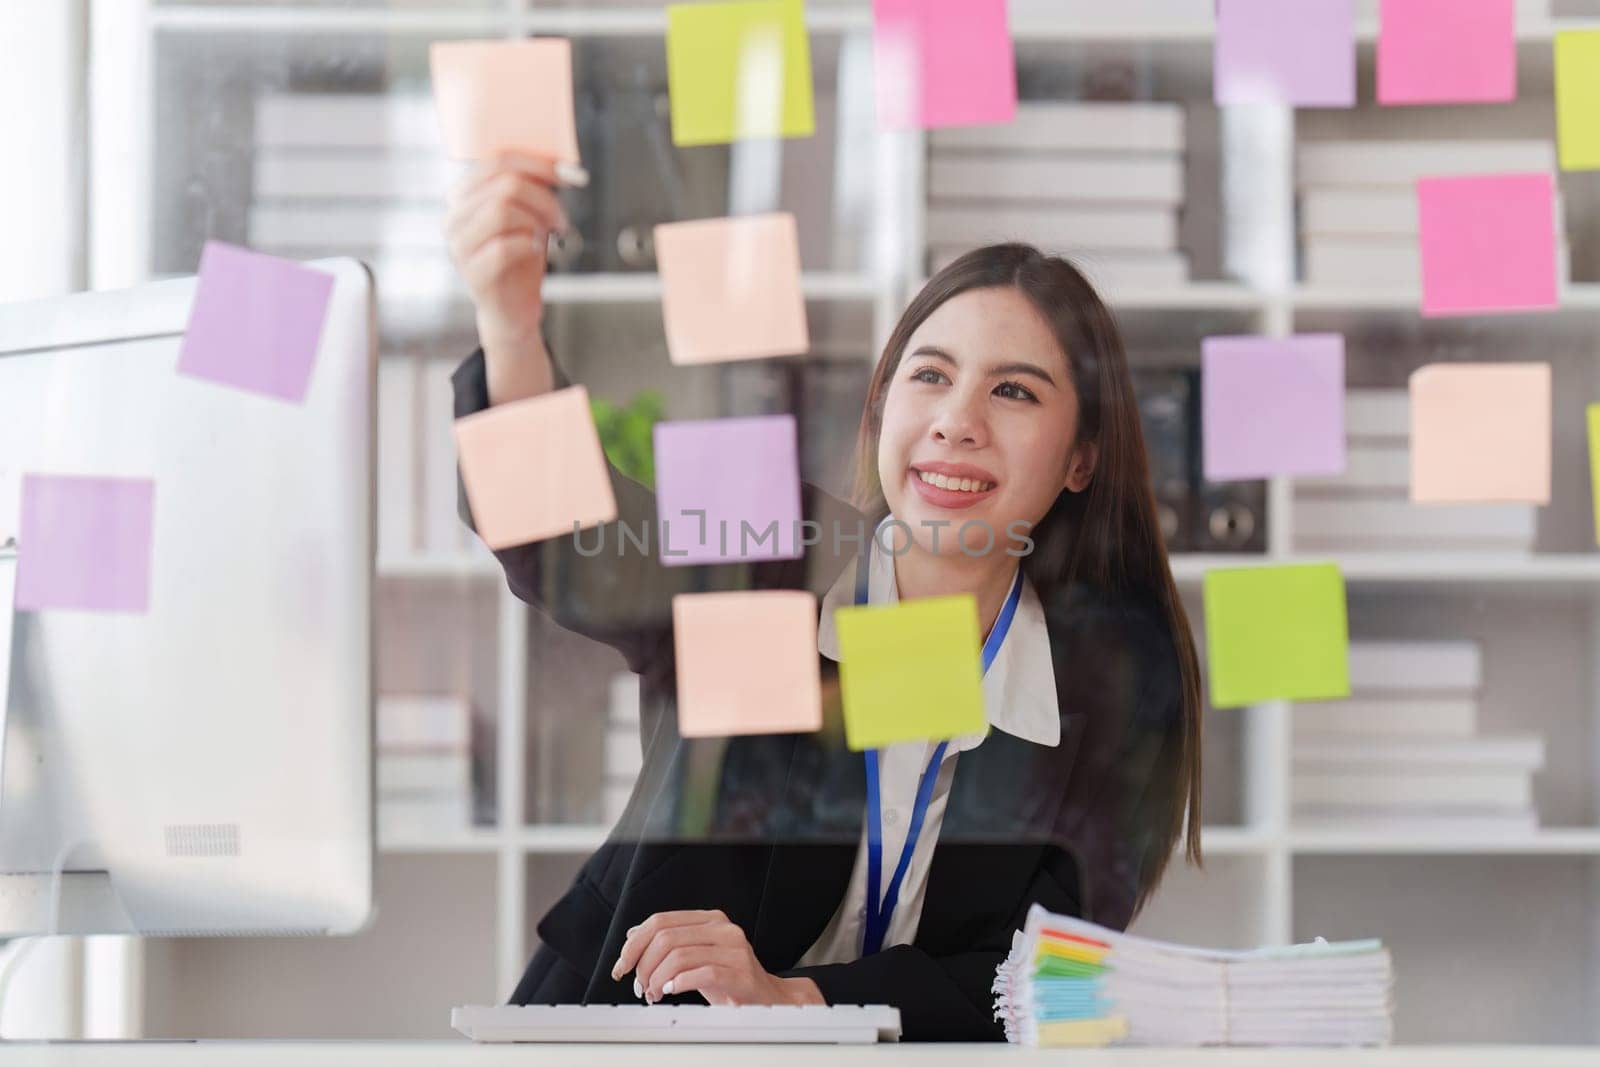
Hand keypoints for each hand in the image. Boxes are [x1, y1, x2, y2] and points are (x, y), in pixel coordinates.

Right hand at [443, 151, 569, 345]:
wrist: (514, 309)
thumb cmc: (521, 258)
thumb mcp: (528, 215)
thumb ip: (532, 187)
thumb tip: (561, 164)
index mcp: (464, 195)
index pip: (498, 161)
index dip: (538, 163)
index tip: (571, 174)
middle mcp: (454, 217)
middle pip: (505, 184)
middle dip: (544, 198)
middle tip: (562, 218)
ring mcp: (459, 246)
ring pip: (502, 210)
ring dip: (536, 221)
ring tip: (547, 236)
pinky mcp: (471, 273)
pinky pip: (504, 247)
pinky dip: (528, 246)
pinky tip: (534, 252)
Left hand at [610, 909, 824, 1006]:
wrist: (767, 999)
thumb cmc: (730, 979)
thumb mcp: (697, 955)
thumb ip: (671, 942)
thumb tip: (633, 935)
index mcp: (710, 919)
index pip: (660, 921)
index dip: (634, 944)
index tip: (622, 965)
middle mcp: (723, 929)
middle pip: (666, 938)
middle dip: (643, 965)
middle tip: (640, 986)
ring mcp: (734, 950)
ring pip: (679, 956)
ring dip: (657, 979)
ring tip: (654, 994)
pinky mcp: (740, 973)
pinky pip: (701, 973)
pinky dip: (678, 984)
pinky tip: (671, 992)